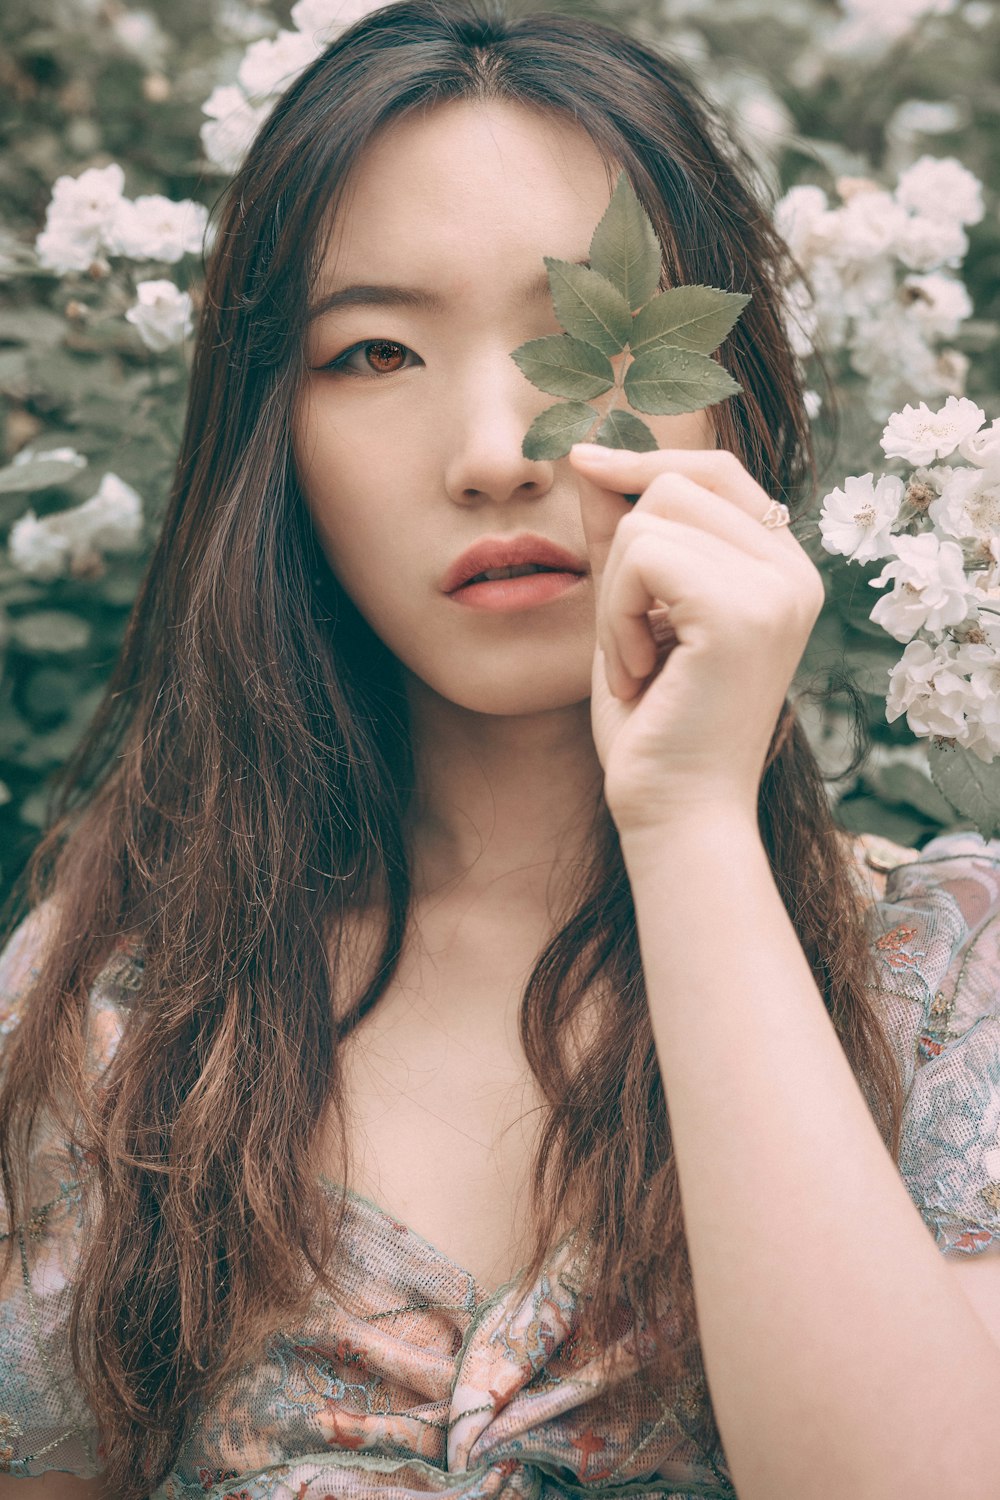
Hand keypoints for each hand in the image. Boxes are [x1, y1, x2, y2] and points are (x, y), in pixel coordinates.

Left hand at [570, 444, 825, 838]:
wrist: (678, 816)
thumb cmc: (655, 729)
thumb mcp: (632, 616)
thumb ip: (623, 541)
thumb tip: (592, 458)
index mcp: (782, 570)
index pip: (715, 470)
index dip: (646, 461)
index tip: (581, 461)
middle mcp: (796, 571)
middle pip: (678, 482)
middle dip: (623, 556)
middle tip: (629, 640)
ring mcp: (777, 588)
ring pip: (649, 518)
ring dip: (615, 596)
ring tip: (637, 665)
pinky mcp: (743, 610)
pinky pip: (642, 556)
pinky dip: (616, 616)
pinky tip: (639, 674)